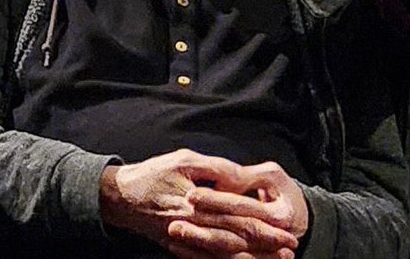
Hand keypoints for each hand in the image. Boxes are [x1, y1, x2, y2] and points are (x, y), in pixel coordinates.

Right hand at [99, 149, 299, 257]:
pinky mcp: (179, 246)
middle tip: (290, 248)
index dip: (264, 226)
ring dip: (252, 258)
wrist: (119, 196)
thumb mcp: (186, 160)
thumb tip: (241, 180)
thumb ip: (217, 170)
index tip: (286, 230)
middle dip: (265, 246)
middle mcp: (193, 226)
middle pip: (236, 239)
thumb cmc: (153, 173)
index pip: (238, 218)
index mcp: (198, 204)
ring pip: (223, 254)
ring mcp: (185, 240)